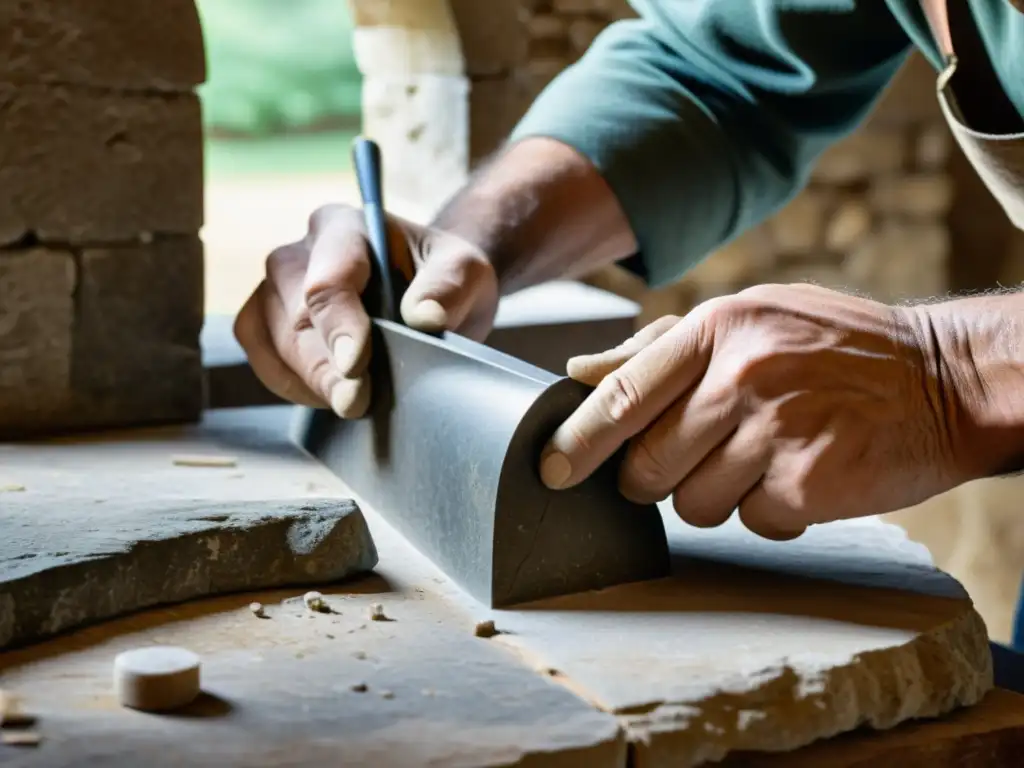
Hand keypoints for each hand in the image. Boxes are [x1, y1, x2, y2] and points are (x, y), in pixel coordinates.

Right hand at [234, 204, 498, 416]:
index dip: (339, 327)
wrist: (429, 291)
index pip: (328, 280)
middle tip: (358, 402)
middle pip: (294, 315)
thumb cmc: (444, 276)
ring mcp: (277, 286)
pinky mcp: (268, 320)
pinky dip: (292, 384)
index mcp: (344, 227)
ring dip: (310, 380)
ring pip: (272, 339)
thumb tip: (423, 317)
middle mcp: (300, 251)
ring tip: (353, 401)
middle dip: (325, 367)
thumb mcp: (465, 271)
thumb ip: (448, 288)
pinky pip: (263, 357)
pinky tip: (328, 394)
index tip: (357, 367)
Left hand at [539, 284, 955, 539]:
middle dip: (657, 478)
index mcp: (717, 328)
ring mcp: (776, 430)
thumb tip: (579, 373)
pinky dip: (771, 511)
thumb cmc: (836, 348)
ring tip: (763, 457)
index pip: (622, 396)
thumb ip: (658, 349)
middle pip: (646, 465)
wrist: (945, 378)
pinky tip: (802, 474)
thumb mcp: (749, 319)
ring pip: (692, 504)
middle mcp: (742, 375)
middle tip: (698, 458)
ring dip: (718, 495)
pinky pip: (752, 523)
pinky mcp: (808, 482)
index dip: (576, 442)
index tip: (548, 471)